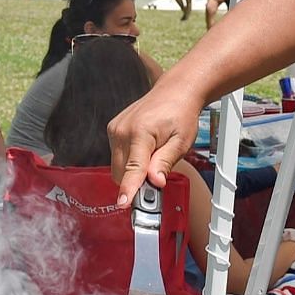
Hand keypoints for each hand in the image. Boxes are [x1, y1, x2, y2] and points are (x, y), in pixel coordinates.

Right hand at [109, 85, 204, 207]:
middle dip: (136, 182)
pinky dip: (130, 161)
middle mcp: (122, 129)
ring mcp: (115, 129)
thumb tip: (155, 182)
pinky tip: (145, 151)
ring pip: (118, 166)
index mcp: (140, 132)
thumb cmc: (181, 114)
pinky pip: (117, 156)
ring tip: (154, 158)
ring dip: (133, 171)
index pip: (133, 168)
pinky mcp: (113, 129)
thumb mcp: (181, 142)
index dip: (129, 188)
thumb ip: (165, 162)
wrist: (175, 92)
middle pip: (121, 172)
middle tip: (156, 180)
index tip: (123, 203)